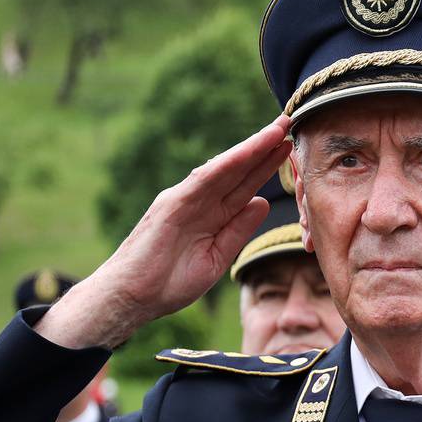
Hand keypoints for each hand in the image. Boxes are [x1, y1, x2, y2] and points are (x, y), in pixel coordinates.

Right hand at [38, 116, 293, 350]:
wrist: (132, 296)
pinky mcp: (172, 203)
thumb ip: (238, 229)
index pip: (243, 186)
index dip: (265, 167)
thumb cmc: (169, 282)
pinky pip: (204, 180)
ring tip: (277, 130)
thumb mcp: (216, 256)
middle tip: (289, 124)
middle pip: (237, 171)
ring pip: (224, 168)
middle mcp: (199, 201)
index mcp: (210, 215)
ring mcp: (185, 199)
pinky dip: (227, 164)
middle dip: (263, 149)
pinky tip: (248, 151)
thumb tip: (261, 202)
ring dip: (251, 148)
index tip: (289, 150)